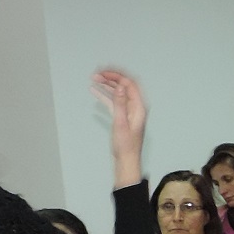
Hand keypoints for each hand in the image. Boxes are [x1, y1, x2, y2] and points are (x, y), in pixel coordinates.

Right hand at [91, 69, 147, 187]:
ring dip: (106, 85)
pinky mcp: (122, 117)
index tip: (104, 72)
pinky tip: (94, 90)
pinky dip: (104, 95)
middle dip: (111, 78)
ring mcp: (128, 111)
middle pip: (124, 86)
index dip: (117, 76)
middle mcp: (135, 107)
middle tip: (97, 73)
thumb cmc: (126, 146)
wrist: (126, 161)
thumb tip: (121, 86)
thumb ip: (120, 104)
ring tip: (94, 78)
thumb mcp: (121, 123)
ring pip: (117, 93)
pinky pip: (113, 102)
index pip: (130, 84)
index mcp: (139, 107)